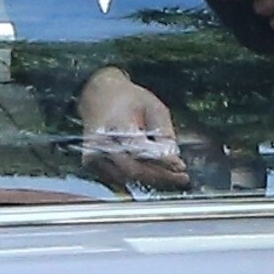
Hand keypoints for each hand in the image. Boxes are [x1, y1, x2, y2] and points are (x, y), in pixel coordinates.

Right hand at [77, 66, 189, 190]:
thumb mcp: (153, 107)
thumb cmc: (128, 99)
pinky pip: (117, 178)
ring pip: (125, 178)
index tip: (181, 167)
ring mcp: (94, 154)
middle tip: (181, 177)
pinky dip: (135, 178)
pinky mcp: (92, 163)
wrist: (99, 94)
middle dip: (159, 176)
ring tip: (170, 176)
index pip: (140, 150)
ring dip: (149, 179)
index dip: (162, 162)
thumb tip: (174, 159)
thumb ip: (164, 133)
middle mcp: (101, 142)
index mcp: (117, 124)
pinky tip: (151, 174)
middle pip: (132, 169)